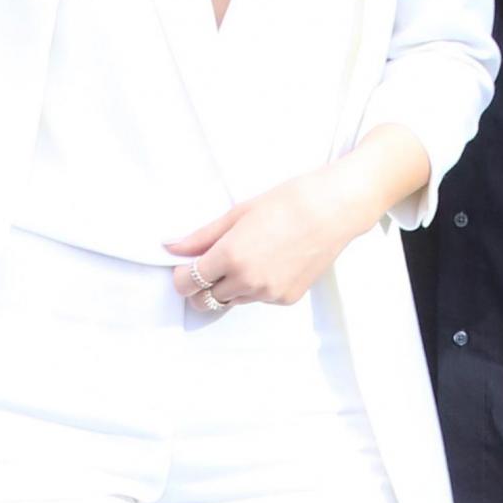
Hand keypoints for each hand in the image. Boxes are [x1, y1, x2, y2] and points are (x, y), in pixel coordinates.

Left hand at [167, 167, 355, 312]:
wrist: (331, 210)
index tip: (183, 266)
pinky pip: (257, 299)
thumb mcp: (238, 213)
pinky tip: (269, 261)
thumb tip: (171, 247)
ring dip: (228, 287)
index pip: (188, 282)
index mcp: (230, 257)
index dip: (180, 276)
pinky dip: (254, 287)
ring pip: (232, 301)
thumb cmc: (285, 202)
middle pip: (205, 299)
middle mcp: (247, 281)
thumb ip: (202, 236)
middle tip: (209, 265)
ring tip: (246, 256)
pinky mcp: (285, 300)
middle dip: (200, 286)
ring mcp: (268, 294)